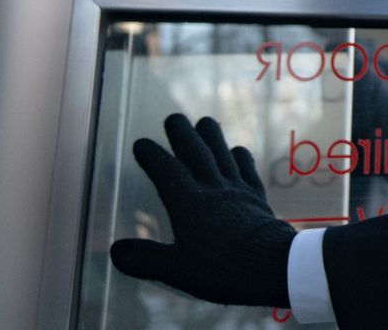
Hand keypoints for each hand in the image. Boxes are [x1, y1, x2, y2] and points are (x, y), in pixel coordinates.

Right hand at [110, 113, 294, 307]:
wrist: (273, 265)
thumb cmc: (222, 269)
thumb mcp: (175, 270)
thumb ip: (144, 259)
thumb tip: (115, 250)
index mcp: (189, 203)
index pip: (166, 171)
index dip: (152, 156)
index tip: (141, 144)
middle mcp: (213, 189)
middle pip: (196, 153)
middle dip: (182, 134)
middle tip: (173, 117)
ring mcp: (238, 191)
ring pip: (223, 155)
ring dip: (212, 137)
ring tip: (204, 121)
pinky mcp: (258, 197)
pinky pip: (247, 170)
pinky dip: (240, 158)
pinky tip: (237, 151)